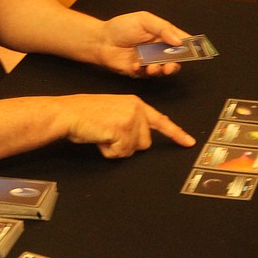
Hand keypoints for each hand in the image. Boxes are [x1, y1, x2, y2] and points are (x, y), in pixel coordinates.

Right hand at [60, 93, 195, 157]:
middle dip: (127, 145)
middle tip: (109, 134)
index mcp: (135, 103)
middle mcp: (137, 109)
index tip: (189, 142)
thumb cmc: (85, 114)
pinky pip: (121, 153)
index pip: (161, 121)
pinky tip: (100, 138)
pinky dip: (109, 151)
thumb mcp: (113, 112)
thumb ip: (131, 121)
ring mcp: (131, 119)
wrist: (68, 113)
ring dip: (117, 149)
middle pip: (145, 143)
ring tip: (103, 135)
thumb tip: (142, 138)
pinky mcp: (122, 130)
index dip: (176, 134)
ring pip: (134, 149)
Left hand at [97, 11, 190, 77]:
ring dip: (161, 70)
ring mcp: (150, 61)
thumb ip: (162, 28)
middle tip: (170, 65)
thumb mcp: (144, 20)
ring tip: (152, 67)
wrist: (101, 40)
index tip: (195, 50)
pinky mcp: (140, 72)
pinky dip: (144, 72)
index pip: (180, 41)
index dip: (189, 45)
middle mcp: (158, 49)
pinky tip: (136, 65)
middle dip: (175, 63)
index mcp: (162, 35)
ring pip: (163, 69)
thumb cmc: (121, 27)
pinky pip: (147, 75)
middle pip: (175, 59)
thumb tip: (179, 40)